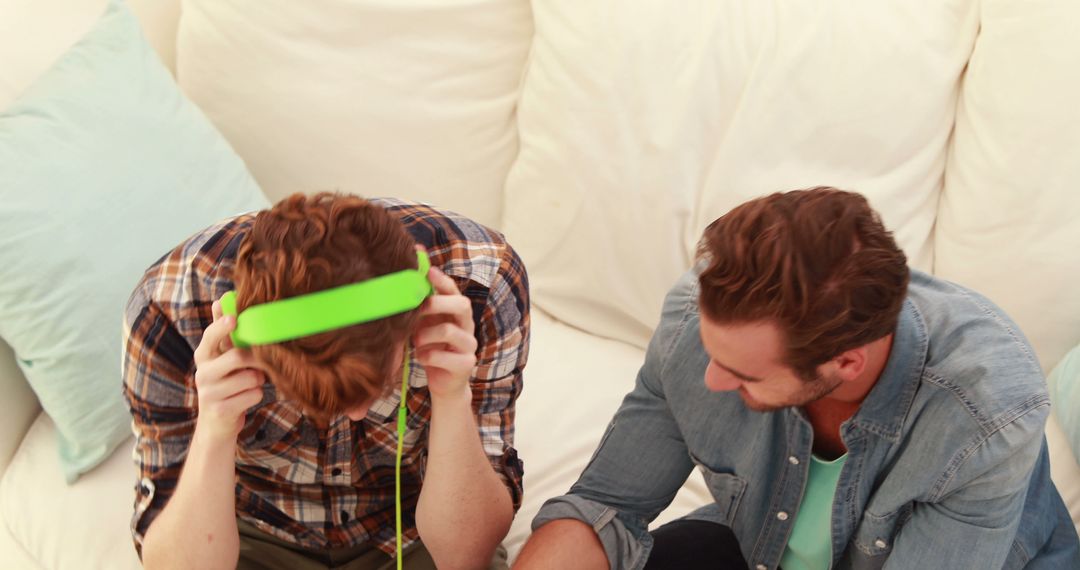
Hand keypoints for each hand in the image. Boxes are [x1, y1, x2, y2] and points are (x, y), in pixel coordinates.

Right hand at [192, 297, 265, 442]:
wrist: (216, 423)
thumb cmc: (225, 383)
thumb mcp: (221, 358)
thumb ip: (223, 332)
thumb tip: (221, 299)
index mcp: (203, 355)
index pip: (210, 336)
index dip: (222, 326)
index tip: (234, 319)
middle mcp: (202, 372)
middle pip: (237, 357)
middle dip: (255, 360)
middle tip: (259, 364)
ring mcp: (209, 393)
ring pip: (251, 377)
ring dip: (258, 380)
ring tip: (249, 384)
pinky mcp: (221, 409)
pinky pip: (254, 394)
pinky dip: (256, 395)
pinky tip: (246, 398)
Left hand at [414, 265, 477, 401]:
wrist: (443, 383)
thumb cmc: (431, 348)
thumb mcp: (424, 325)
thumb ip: (420, 306)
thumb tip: (403, 280)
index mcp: (458, 313)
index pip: (455, 291)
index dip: (443, 280)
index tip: (428, 271)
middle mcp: (467, 326)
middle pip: (462, 304)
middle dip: (438, 303)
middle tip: (419, 308)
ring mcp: (469, 345)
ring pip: (449, 330)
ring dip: (425, 334)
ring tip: (416, 341)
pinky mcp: (465, 364)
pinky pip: (442, 356)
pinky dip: (426, 356)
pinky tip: (421, 358)